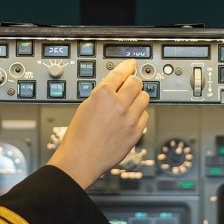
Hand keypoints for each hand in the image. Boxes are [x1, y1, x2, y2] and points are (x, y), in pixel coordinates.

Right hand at [47, 59, 149, 188]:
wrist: (81, 159)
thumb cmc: (79, 135)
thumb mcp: (86, 105)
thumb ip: (104, 94)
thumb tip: (116, 86)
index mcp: (103, 94)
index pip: (121, 73)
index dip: (128, 66)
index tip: (131, 64)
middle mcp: (119, 104)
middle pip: (136, 83)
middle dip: (133, 82)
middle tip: (130, 85)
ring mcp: (129, 119)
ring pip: (144, 98)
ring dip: (138, 97)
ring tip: (129, 103)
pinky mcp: (136, 132)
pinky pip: (145, 116)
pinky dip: (139, 114)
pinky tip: (130, 118)